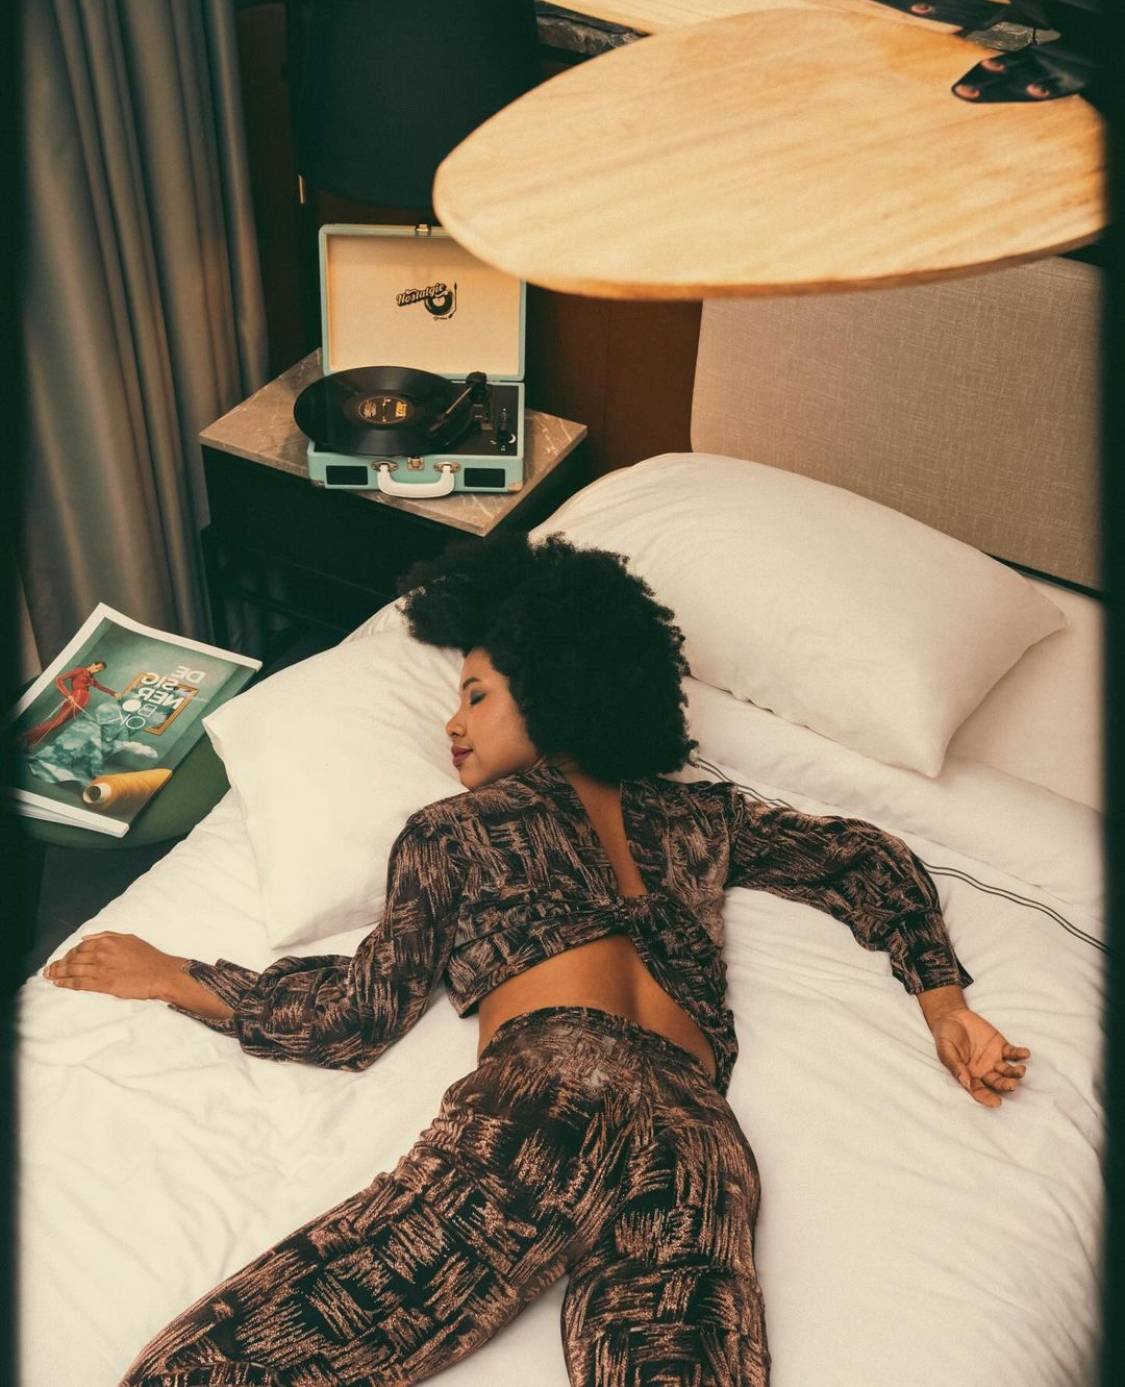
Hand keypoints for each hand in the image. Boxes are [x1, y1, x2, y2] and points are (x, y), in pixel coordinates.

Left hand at [42, 931, 184, 1001]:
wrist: (160, 973)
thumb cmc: (147, 956)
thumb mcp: (128, 938)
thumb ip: (106, 936)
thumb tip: (86, 938)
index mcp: (107, 941)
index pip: (80, 947)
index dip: (69, 953)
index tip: (63, 959)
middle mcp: (101, 953)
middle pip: (73, 958)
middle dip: (58, 964)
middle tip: (48, 969)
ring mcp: (101, 969)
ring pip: (73, 970)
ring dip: (58, 973)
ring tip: (48, 976)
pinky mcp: (103, 984)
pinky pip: (79, 983)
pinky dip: (66, 983)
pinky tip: (58, 984)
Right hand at [928, 1006, 1029, 1108]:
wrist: (952, 1017)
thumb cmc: (946, 1036)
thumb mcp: (945, 1051)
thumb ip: (955, 1066)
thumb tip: (965, 1082)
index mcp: (970, 1076)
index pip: (980, 1091)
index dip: (988, 1098)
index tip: (996, 1103)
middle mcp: (984, 1071)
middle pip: (998, 1083)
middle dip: (1006, 1085)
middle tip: (1013, 1084)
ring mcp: (994, 1059)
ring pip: (1008, 1071)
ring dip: (1016, 1072)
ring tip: (1021, 1070)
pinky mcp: (1001, 1046)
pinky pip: (1013, 1053)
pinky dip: (1020, 1054)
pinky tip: (1025, 1053)